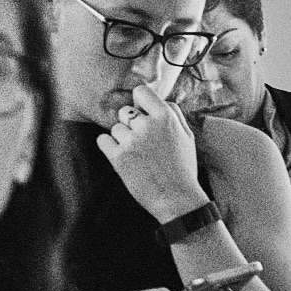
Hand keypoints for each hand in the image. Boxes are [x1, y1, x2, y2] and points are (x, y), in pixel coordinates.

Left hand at [96, 85, 203, 218]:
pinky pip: (103, 140)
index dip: (139, 101)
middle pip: (125, 111)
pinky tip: (123, 156)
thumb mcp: (187, 136)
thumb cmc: (182, 167)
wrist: (177, 199)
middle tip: (143, 142)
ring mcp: (131, 141)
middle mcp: (147, 126)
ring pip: (115, 128)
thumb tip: (160, 98)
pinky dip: (109, 147)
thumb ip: (174, 113)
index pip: (140, 91)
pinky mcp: (118, 157)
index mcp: (166, 117)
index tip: (141, 112)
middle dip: (131, 124)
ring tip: (138, 155)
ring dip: (122, 139)